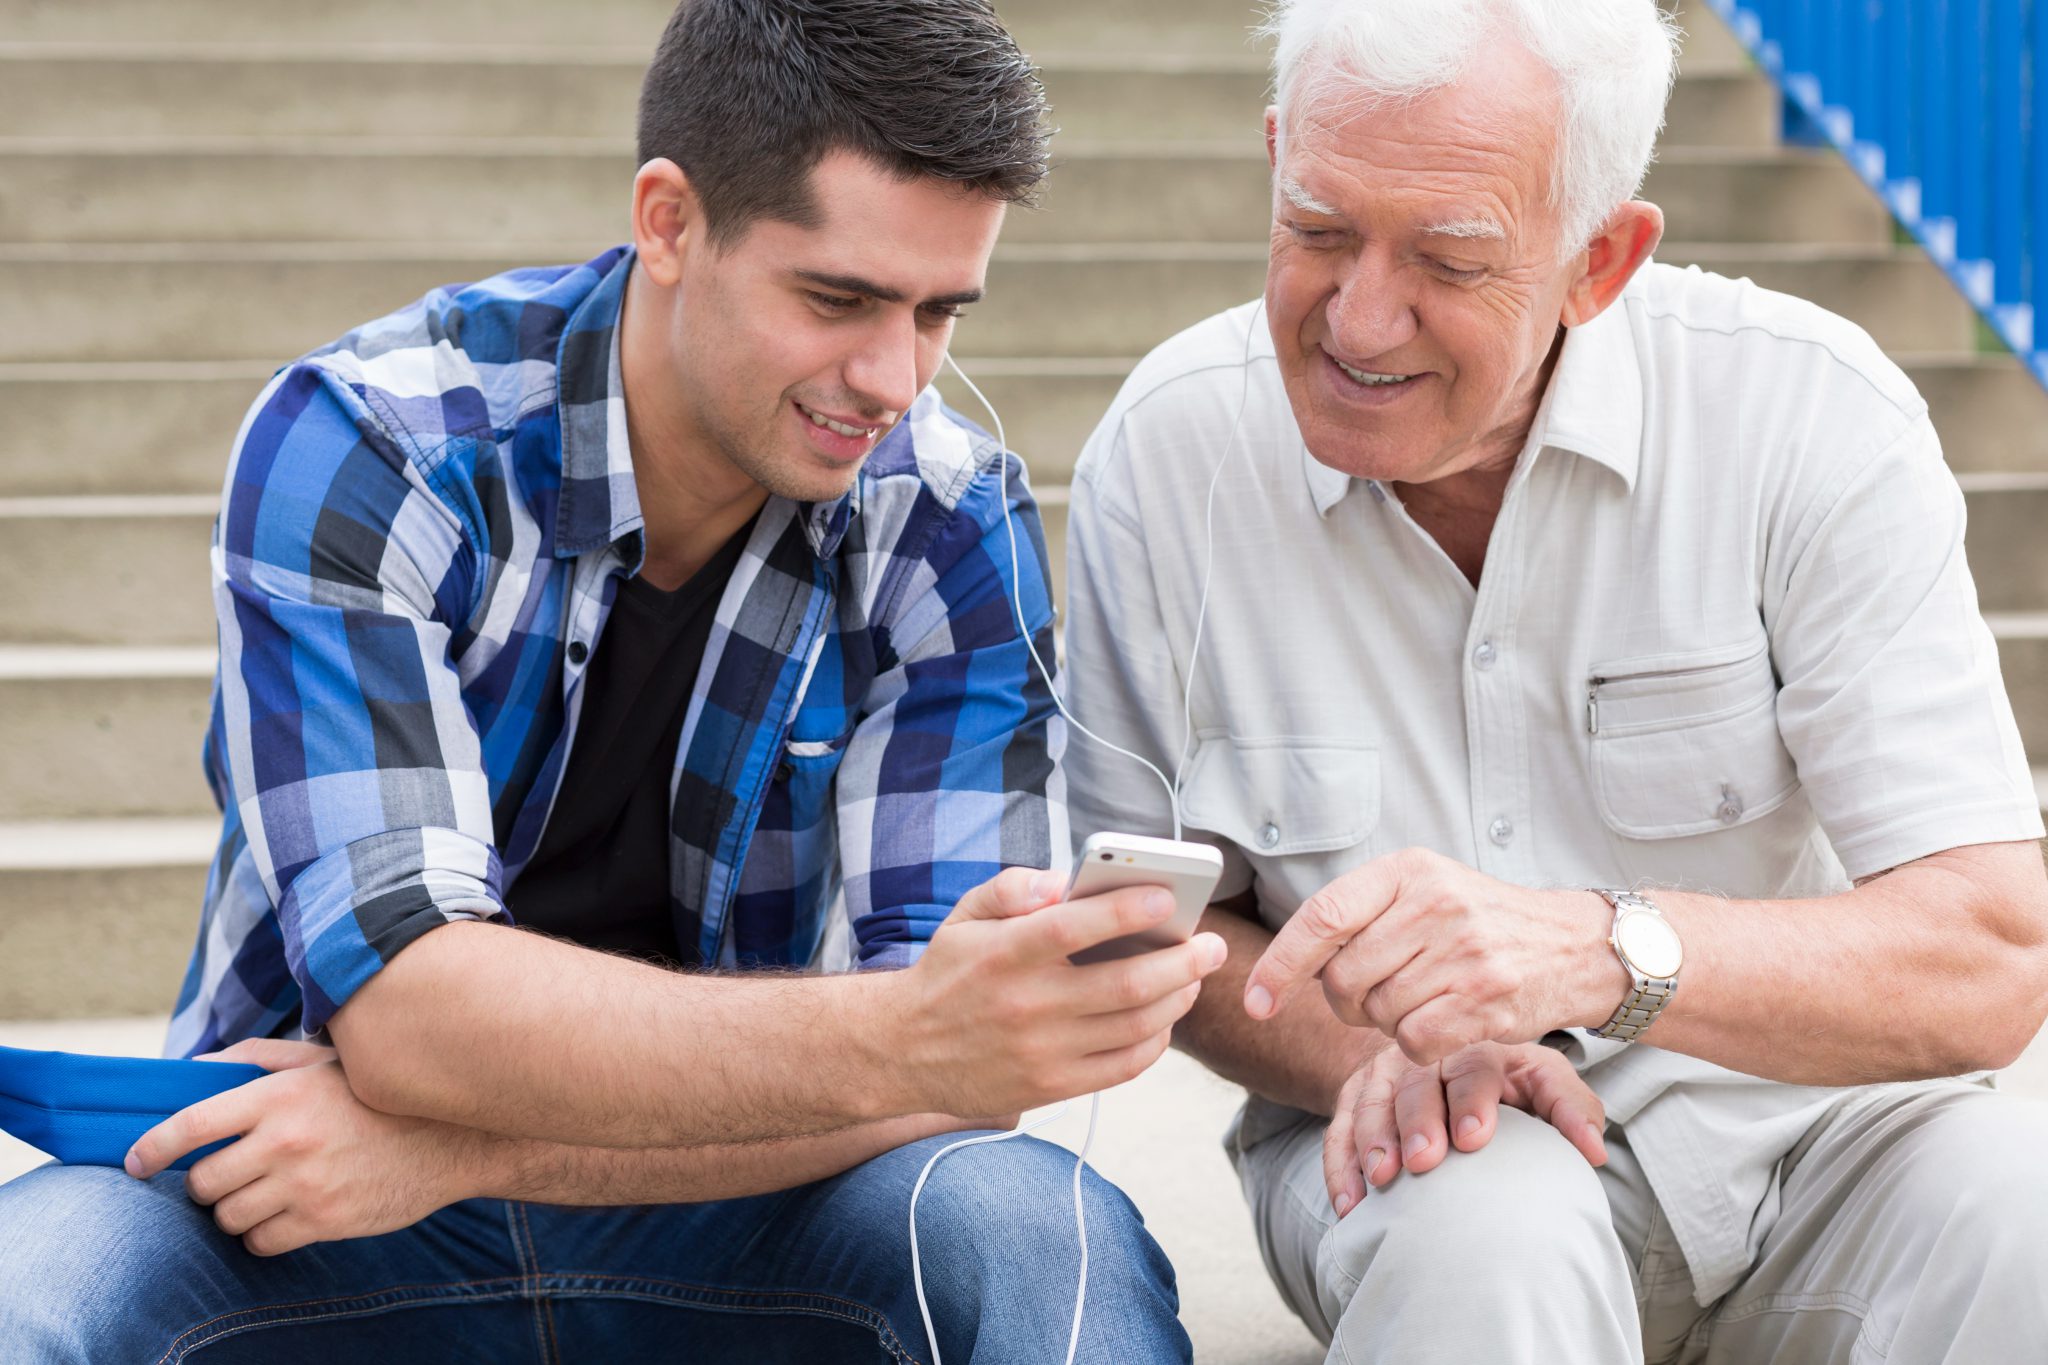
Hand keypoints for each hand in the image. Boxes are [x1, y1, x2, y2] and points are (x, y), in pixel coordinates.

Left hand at [125, 1039, 482, 1255]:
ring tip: (263, 1193)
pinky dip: (262, 1234)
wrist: (449, 1137)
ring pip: (228, 1217)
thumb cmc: (377, 1095)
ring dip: (235, 1209)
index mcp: (280, 1094)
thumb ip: (255, 1059)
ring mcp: (306, 1185)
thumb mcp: (321, 1060)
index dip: (151, 1148)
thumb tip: (190, 1070)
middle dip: (206, 1182)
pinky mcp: (325, 1222)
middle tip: (226, 1174)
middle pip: (203, 1182)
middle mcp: (287, 1140)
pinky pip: (260, 1243)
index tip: (136, 1161)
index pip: (189, 1125)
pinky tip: (286, 1213)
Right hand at [897, 867, 1228, 1115]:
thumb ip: (1013, 887)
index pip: (1073, 927)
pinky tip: (1164, 1018)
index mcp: (1003, 953)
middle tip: (1212, 945)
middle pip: (1125, 984)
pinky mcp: (1051, 1086)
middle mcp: (1026, 1004)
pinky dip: (1155, 1040)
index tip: (1168, 897)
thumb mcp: (964, 916)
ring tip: (1195, 976)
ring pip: (1134, 1025)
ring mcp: (1041, 1051)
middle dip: (1183, 961)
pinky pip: (1123, 1065)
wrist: (902, 1051)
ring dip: (1178, 998)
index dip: (1127, 909)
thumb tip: (1065, 882)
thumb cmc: (948, 973)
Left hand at [1245, 847, 1622, 1064]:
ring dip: (1388, 1022)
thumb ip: (1360, 915)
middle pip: (1342, 978)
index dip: (1279, 964)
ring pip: (1376, 1014)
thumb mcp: (1424, 890)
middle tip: (1381, 994)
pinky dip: (1418, 1045)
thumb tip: (1283, 967)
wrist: (1575, 945)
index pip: (1322, 917)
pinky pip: (1413, 1042)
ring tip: (1426, 999)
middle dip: (1347, 1001)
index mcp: (1408, 870)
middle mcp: (1435, 904)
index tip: (1257, 1001)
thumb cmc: (1483, 922)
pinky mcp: (1487, 1001)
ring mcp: (1464, 952)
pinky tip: (1445, 1023)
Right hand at [1321, 1041, 1607, 1215]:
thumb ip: (1572, 1111)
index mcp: (1475, 1048)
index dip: (1471, 1101)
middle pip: (1414, 1084)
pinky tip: (1350, 1203)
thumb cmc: (1504, 1080)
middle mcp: (1423, 1056)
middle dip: (1416, 1123)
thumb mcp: (1544, 1082)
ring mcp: (1382, 1075)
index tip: (1474, 1140)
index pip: (1472, 1067)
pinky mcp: (1352, 1097)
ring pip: (1369, 1103)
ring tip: (1382, 1181)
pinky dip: (1339, 1165)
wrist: (1443, 1055)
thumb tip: (1595, 1152)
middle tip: (1422, 1162)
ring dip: (1372, 1142)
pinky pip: (1337, 1129)